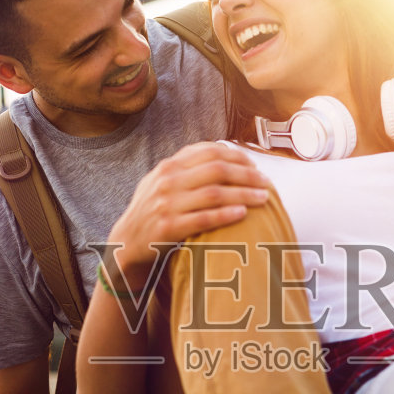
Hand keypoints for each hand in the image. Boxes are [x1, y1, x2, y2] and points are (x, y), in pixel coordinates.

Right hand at [104, 141, 271, 285]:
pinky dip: (226, 215)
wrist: (127, 242)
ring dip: (244, 194)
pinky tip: (244, 214)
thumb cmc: (153, 211)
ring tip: (264, 199)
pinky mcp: (168, 228)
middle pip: (217, 170)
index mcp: (169, 166)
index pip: (209, 152)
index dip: (237, 156)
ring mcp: (167, 204)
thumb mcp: (162, 182)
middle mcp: (167, 181)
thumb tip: (222, 153)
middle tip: (267, 183)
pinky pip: (204, 218)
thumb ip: (186, 167)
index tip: (255, 165)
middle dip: (247, 175)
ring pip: (215, 193)